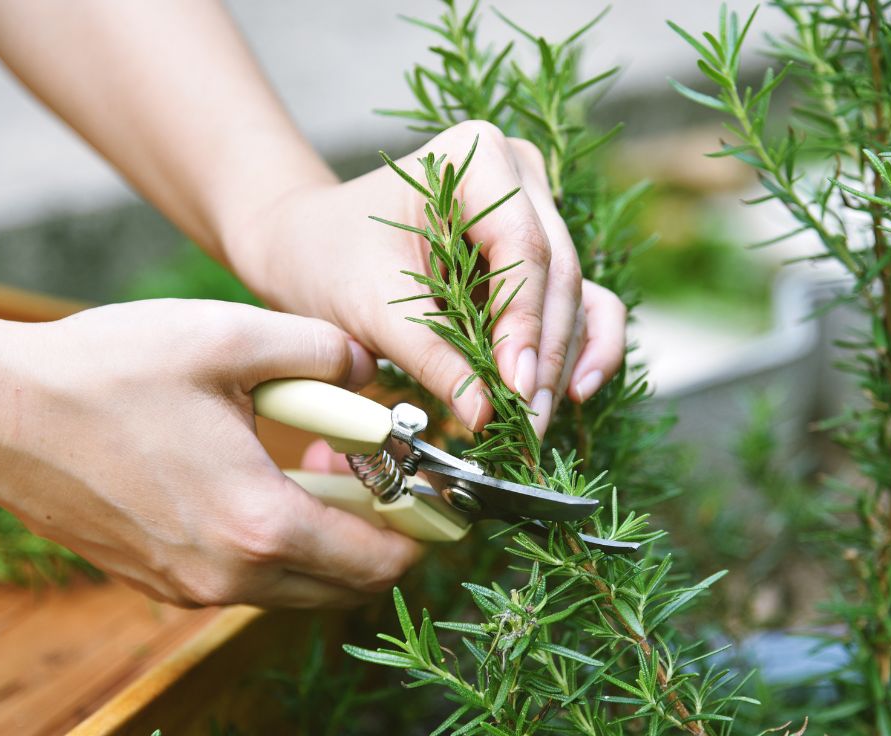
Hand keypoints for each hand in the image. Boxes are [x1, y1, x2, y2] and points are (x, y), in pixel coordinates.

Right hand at [0, 294, 421, 607]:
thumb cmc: (107, 369)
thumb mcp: (230, 338)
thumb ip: (323, 351)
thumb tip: (372, 368)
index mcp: (259, 523)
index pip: (379, 558)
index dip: (424, 529)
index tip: (440, 495)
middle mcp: (229, 577)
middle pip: (346, 583)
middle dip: (379, 532)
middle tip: (379, 468)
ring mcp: (191, 587)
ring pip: (298, 584)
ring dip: (327, 536)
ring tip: (320, 461)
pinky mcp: (161, 582)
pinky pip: (250, 578)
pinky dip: (278, 542)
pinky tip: (262, 478)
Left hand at [229, 121, 627, 437]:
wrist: (310, 246)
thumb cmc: (330, 258)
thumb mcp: (372, 309)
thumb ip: (431, 358)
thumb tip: (484, 414)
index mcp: (476, 158)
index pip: (522, 247)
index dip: (525, 323)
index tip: (515, 388)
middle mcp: (521, 177)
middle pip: (557, 274)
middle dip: (544, 356)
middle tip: (528, 423)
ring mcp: (537, 214)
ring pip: (573, 295)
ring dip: (560, 364)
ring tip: (535, 423)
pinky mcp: (539, 257)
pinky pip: (581, 302)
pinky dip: (581, 348)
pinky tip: (573, 393)